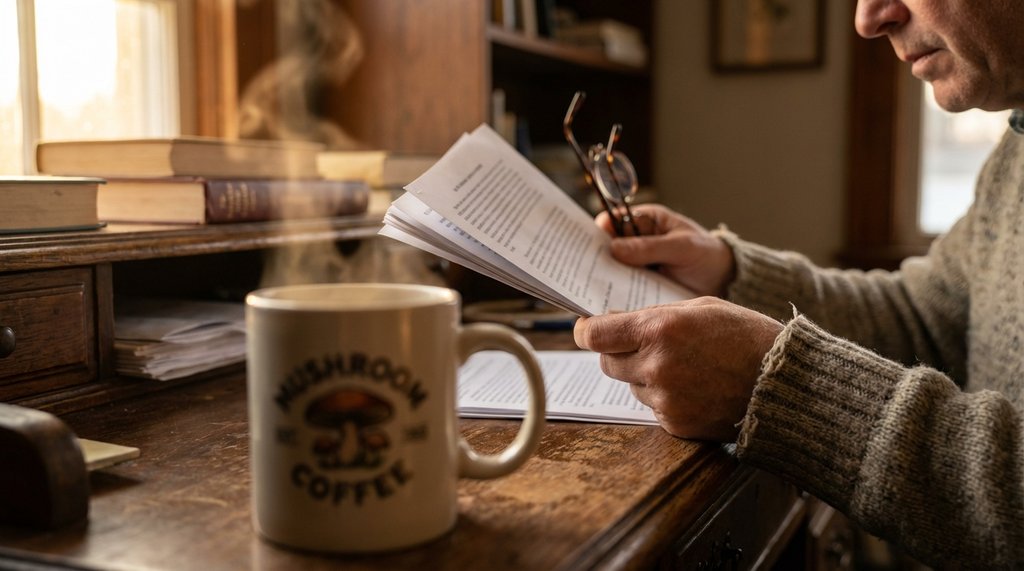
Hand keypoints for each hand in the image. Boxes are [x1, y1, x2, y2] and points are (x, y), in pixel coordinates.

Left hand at [574, 297, 782, 440]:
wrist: (784, 385)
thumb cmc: (747, 337)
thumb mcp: (701, 307)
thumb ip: (654, 314)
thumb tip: (614, 321)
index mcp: (660, 329)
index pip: (596, 335)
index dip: (586, 331)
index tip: (586, 329)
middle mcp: (656, 365)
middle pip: (607, 362)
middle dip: (618, 352)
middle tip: (642, 345)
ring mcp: (664, 398)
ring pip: (631, 385)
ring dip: (644, 375)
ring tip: (684, 366)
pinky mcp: (675, 424)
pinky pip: (652, 407)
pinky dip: (664, 397)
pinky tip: (694, 387)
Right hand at [597, 204, 735, 296]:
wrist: (726, 282)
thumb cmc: (707, 255)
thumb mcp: (683, 247)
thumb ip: (652, 246)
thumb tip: (615, 249)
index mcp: (644, 222)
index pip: (611, 221)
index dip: (596, 231)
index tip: (585, 245)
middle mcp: (634, 243)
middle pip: (604, 248)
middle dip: (593, 259)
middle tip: (580, 272)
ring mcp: (635, 268)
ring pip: (609, 272)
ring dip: (601, 281)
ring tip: (589, 294)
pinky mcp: (639, 288)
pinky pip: (621, 291)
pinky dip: (614, 298)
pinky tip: (608, 308)